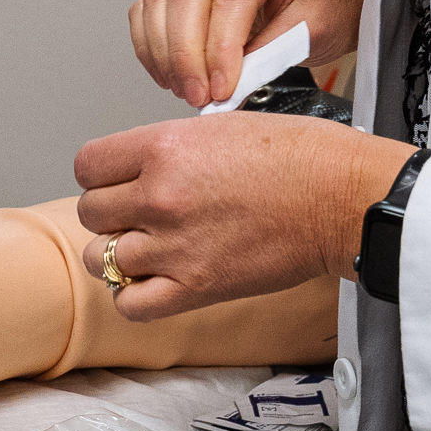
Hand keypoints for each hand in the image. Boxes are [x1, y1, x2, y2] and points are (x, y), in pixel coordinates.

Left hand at [74, 112, 414, 320]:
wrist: (343, 197)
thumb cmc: (298, 157)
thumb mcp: (217, 127)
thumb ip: (167, 149)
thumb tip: (137, 168)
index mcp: (161, 148)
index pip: (87, 165)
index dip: (102, 174)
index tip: (120, 180)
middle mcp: (158, 195)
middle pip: (89, 212)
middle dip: (111, 213)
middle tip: (142, 214)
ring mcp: (172, 244)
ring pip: (100, 258)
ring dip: (119, 255)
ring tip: (150, 248)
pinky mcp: (195, 286)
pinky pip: (129, 304)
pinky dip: (134, 296)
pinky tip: (155, 282)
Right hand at [133, 0, 369, 106]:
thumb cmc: (328, 1)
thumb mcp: (314, 28)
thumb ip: (270, 53)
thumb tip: (229, 83)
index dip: (220, 47)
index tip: (223, 86)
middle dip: (187, 54)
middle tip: (199, 94)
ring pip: (159, 1)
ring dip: (164, 53)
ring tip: (185, 88)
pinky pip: (147, 10)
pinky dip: (151, 46)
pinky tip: (168, 72)